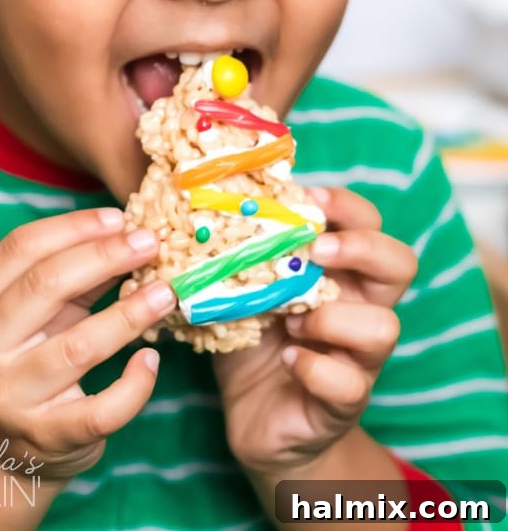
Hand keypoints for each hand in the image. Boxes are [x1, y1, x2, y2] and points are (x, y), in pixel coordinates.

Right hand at [0, 208, 175, 482]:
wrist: (3, 448)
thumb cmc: (28, 357)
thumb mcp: (39, 311)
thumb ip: (76, 274)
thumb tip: (129, 234)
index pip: (20, 248)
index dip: (73, 227)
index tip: (119, 218)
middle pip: (47, 285)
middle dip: (106, 256)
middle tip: (150, 242)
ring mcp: (12, 397)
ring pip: (78, 346)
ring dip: (129, 314)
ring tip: (165, 293)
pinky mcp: (47, 437)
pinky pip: (101, 409)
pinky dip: (134, 384)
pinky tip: (151, 360)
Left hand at [212, 186, 416, 476]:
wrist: (255, 415)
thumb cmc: (253, 337)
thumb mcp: (246, 286)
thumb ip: (244, 250)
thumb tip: (213, 201)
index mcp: (341, 271)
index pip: (370, 223)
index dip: (347, 206)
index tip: (309, 199)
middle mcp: (361, 308)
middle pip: (400, 263)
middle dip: (361, 247)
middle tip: (317, 251)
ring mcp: (359, 358)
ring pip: (384, 327)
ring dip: (332, 317)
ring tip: (291, 321)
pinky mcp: (344, 403)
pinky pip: (350, 384)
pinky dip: (314, 367)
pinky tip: (287, 359)